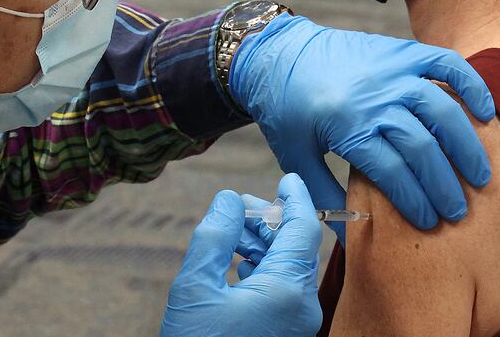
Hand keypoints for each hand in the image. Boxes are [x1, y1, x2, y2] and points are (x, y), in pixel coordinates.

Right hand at [160, 174, 321, 336]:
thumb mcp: (195, 286)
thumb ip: (214, 236)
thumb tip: (229, 199)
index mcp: (287, 290)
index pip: (303, 229)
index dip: (296, 198)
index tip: (288, 179)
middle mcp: (302, 306)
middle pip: (295, 246)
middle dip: (269, 220)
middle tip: (239, 206)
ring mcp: (295, 322)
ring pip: (288, 267)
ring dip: (263, 244)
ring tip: (232, 232)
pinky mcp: (284, 331)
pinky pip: (283, 289)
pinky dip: (263, 268)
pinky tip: (239, 264)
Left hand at [230, 14, 494, 238]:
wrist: (280, 55)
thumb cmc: (286, 110)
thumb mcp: (295, 156)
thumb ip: (323, 195)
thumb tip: (346, 236)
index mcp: (345, 126)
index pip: (392, 172)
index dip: (415, 202)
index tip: (429, 222)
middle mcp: (373, 97)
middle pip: (422, 147)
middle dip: (444, 185)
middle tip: (458, 211)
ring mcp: (391, 71)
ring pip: (443, 110)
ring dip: (466, 146)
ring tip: (480, 176)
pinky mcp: (401, 51)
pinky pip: (447, 64)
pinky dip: (472, 86)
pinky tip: (486, 114)